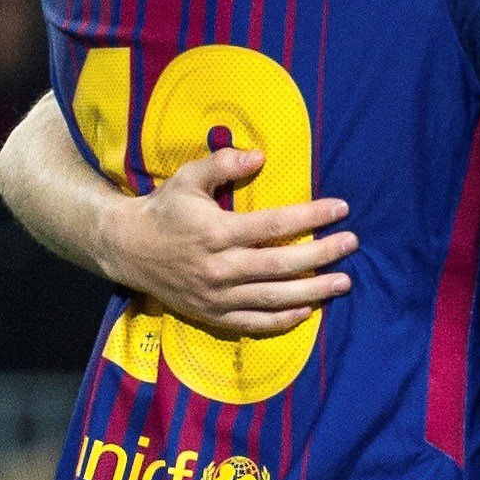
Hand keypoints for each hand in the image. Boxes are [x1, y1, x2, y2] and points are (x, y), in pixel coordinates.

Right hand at [104, 144, 353, 337]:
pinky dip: (284, 319)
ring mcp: (217, 296)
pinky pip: (255, 322)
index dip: (312, 216)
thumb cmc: (164, 209)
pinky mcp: (212, 314)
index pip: (275, 225)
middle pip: (282, 265)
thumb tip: (260, 156)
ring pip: (274, 298)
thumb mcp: (189, 178)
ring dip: (313, 292)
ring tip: (343, 282)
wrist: (127, 248)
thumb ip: (224, 164)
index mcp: (216, 231)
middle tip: (352, 245)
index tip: (342, 209)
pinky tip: (309, 310)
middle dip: (323, 255)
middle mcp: (219, 267)